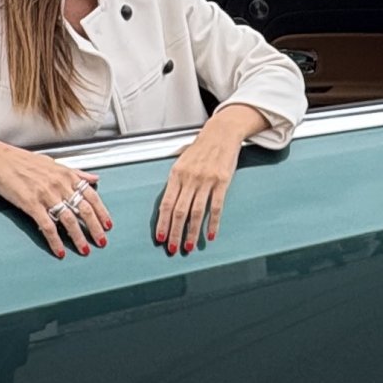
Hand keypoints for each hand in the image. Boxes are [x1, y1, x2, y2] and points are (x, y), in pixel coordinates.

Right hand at [0, 146, 111, 258]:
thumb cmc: (23, 161)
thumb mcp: (54, 163)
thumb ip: (76, 173)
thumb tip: (94, 179)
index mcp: (66, 175)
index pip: (91, 196)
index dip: (102, 212)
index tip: (107, 224)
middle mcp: (60, 184)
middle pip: (84, 210)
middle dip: (95, 228)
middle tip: (101, 242)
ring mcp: (46, 195)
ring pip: (69, 220)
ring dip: (78, 237)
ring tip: (84, 250)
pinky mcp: (31, 204)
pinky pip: (47, 226)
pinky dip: (55, 240)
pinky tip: (59, 250)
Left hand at [155, 114, 251, 254]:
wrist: (221, 133)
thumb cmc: (201, 149)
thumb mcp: (181, 162)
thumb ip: (175, 182)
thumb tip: (167, 205)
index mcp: (176, 174)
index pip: (166, 204)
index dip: (162, 223)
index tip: (160, 238)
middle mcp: (189, 178)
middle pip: (179, 211)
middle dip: (174, 233)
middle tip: (173, 249)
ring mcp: (206, 180)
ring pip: (196, 212)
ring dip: (192, 232)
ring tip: (189, 246)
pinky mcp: (222, 181)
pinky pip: (216, 206)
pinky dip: (213, 222)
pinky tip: (210, 235)